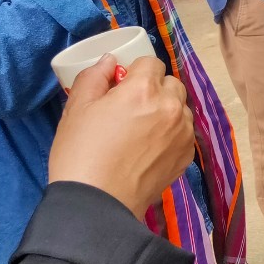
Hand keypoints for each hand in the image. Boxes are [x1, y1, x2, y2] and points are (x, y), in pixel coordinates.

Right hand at [48, 55, 194, 219]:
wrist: (97, 203)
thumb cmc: (81, 153)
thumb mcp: (76, 108)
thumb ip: (94, 77)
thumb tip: (109, 61)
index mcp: (143, 89)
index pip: (150, 62)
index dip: (134, 71)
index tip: (121, 85)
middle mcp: (170, 106)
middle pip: (170, 83)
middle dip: (154, 88)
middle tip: (131, 107)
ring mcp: (183, 131)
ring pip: (180, 107)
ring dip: (165, 110)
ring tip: (141, 129)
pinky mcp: (187, 154)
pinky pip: (184, 132)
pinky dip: (171, 133)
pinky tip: (150, 148)